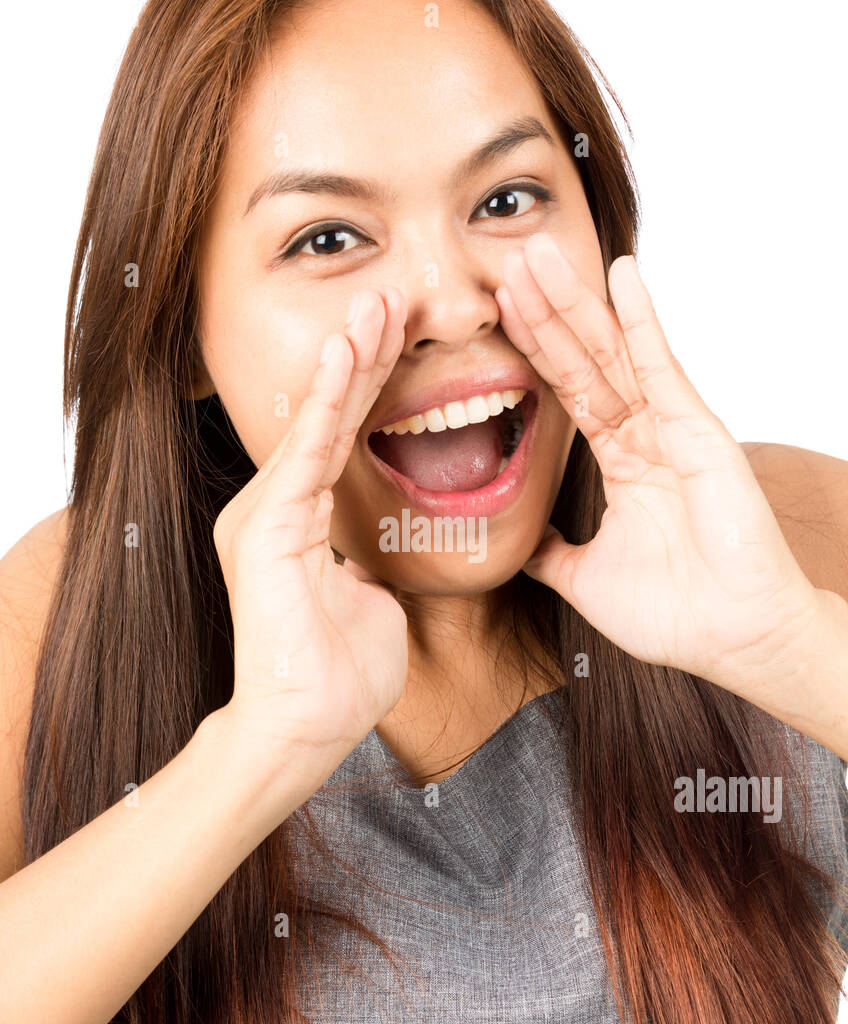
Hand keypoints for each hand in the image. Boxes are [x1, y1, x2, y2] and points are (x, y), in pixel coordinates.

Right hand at [211, 287, 408, 774]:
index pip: (345, 436)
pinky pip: (306, 455)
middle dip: (364, 354)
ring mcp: (266, 514)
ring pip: (317, 423)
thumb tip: (382, 550)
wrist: (305, 729)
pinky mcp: (267, 529)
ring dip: (350, 362)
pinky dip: (327, 404)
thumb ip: (371, 560)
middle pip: (330, 416)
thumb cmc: (342, 677)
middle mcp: (277, 506)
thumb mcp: (373, 598)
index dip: (375, 385)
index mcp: (301, 519)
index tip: (405, 334)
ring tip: (378, 304)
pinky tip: (345, 355)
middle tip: (393, 294)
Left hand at [496, 232, 820, 692]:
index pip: (569, 390)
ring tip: (539, 253)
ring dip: (574, 301)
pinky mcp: (696, 428)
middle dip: (545, 310)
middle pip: (585, 358)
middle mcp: (645, 434)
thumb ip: (551, 554)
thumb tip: (519, 546)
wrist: (732, 638)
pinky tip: (619, 274)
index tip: (499, 310)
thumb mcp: (585, 579)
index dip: (535, 350)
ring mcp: (671, 426)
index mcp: (622, 462)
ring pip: (612, 351)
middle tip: (509, 259)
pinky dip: (639, 318)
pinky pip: (660, 364)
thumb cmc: (676, 612)